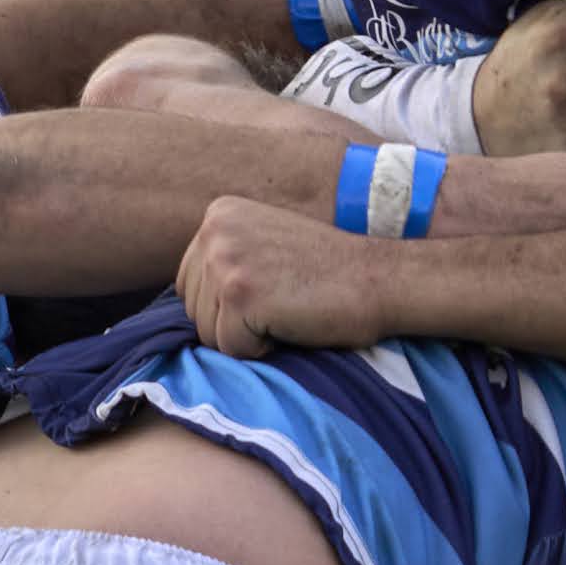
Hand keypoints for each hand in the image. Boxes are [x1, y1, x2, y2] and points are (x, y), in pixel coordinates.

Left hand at [177, 193, 395, 356]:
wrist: (381, 277)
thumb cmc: (330, 272)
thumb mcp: (266, 244)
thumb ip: (224, 258)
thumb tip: (184, 299)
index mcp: (218, 213)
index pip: (188, 285)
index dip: (230, 305)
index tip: (275, 288)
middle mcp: (215, 230)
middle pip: (192, 311)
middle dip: (235, 323)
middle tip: (285, 301)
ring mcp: (224, 259)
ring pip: (208, 334)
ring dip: (249, 337)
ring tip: (289, 309)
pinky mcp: (239, 293)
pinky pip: (231, 350)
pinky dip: (264, 350)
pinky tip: (294, 321)